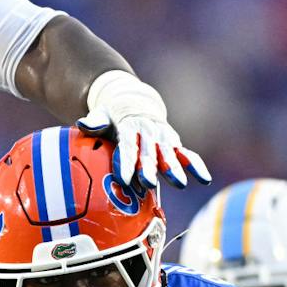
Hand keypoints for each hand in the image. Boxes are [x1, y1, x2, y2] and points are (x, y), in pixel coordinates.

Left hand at [77, 70, 209, 191]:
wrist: (135, 102)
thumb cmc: (112, 117)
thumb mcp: (102, 114)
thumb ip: (95, 121)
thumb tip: (82, 123)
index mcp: (129, 127)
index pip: (127, 146)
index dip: (125, 162)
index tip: (124, 179)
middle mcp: (148, 133)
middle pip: (148, 153)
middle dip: (149, 168)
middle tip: (149, 184)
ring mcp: (162, 138)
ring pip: (169, 155)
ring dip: (174, 169)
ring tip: (179, 184)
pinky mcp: (174, 144)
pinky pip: (187, 155)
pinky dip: (196, 166)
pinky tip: (204, 180)